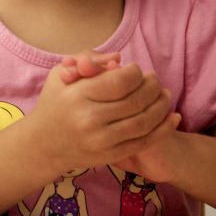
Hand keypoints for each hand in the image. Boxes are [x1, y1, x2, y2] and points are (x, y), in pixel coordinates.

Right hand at [61, 50, 183, 182]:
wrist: (42, 144)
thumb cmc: (54, 103)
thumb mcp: (61, 75)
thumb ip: (88, 60)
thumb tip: (118, 59)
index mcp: (77, 96)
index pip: (119, 81)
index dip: (135, 73)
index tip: (136, 69)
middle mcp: (89, 119)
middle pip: (135, 101)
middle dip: (152, 87)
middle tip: (155, 80)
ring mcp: (100, 140)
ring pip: (144, 122)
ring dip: (161, 107)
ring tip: (165, 95)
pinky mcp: (109, 156)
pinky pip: (143, 142)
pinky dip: (163, 129)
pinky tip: (172, 117)